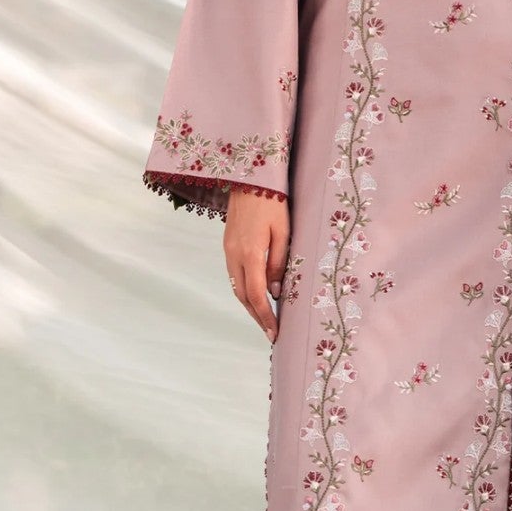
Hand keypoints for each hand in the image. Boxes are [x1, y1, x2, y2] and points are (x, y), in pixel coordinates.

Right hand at [224, 187, 289, 340]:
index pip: (256, 295)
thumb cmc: (273, 202)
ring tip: (265, 318)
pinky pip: (234, 274)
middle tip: (271, 332)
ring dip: (249, 305)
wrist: (250, 177)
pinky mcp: (227, 244)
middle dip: (257, 316)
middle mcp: (234, 255)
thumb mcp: (283, 232)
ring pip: (236, 286)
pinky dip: (244, 289)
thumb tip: (275, 292)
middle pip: (242, 296)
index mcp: (250, 253)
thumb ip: (279, 263)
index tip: (274, 332)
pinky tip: (256, 294)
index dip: (265, 316)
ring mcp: (228, 250)